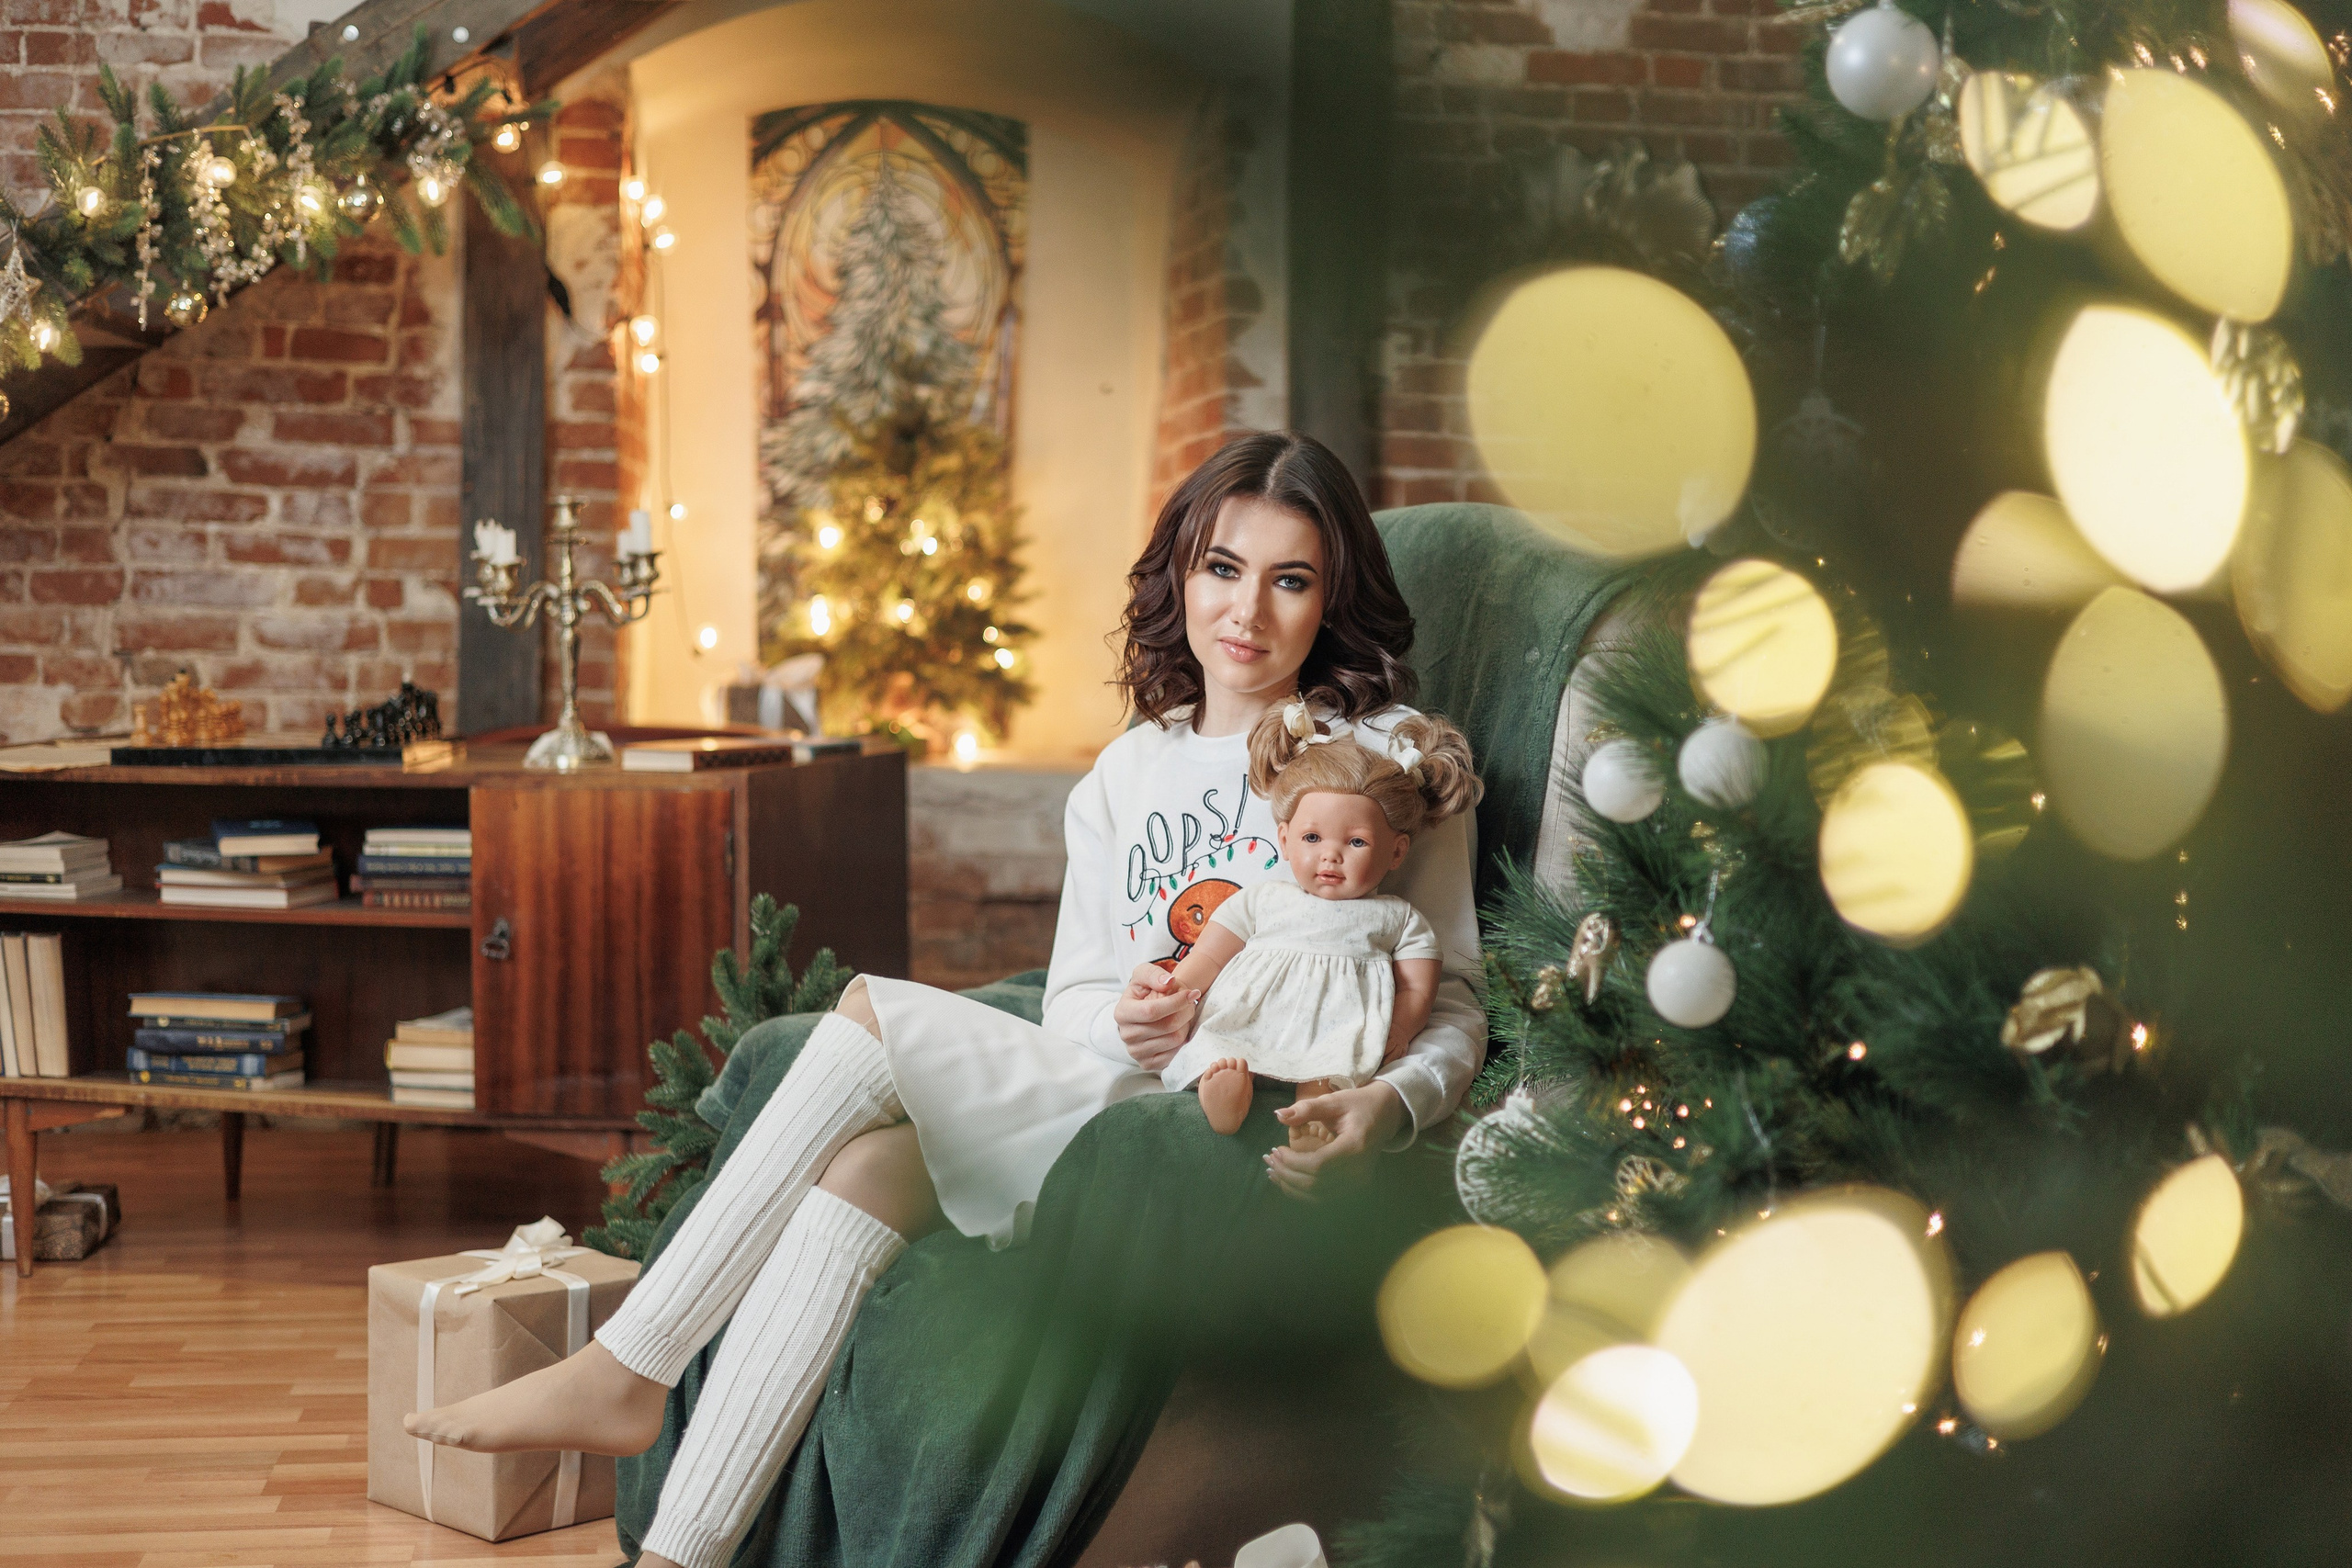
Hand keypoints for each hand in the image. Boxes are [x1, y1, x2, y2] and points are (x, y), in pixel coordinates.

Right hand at [1113, 963, 1198, 1070]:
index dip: (1176, 1002)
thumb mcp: (1143, 975)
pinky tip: (1180, 1029)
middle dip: (1186, 1012)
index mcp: (1122, 1013)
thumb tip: (1168, 982)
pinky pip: (1175, 1054)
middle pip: (1167, 1026)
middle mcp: (1126, 1035)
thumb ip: (1154, 974)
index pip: (1152, 1011)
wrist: (1143, 1012)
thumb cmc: (1144, 992)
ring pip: (1174, 1040)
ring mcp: (1136, 1052)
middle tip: (1191, 1003)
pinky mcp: (1148, 1064)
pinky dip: (1183, 1041)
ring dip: (1186, 1025)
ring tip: (1184, 1015)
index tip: (1192, 993)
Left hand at [1265, 1082, 1407, 1198]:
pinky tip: (1288, 1180)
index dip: (1292, 1162)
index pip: (1318, 1164)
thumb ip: (1307, 1109)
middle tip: (1269, 1160)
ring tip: (1272, 1172)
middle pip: (1316, 1184)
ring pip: (1318, 1196)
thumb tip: (1279, 1115)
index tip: (1275, 1149)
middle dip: (1287, 1174)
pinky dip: (1303, 1192)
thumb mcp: (1334, 1100)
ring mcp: (1359, 1182)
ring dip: (1291, 1187)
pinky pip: (1325, 1197)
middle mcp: (1359, 1170)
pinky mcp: (1355, 1187)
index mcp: (1356, 1146)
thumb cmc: (1359, 1105)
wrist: (1385, 1115)